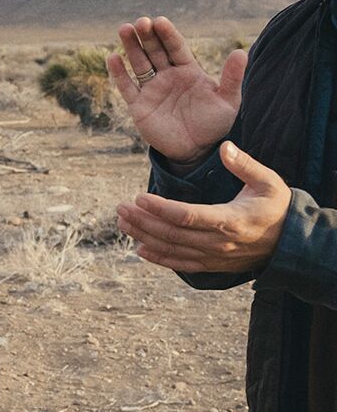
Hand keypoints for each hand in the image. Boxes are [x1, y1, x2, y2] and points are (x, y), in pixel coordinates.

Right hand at [107, 16, 245, 164]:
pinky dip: (119, 73)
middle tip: (141, 22)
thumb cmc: (214, 124)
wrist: (196, 150)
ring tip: (124, 29)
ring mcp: (152, 89)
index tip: (159, 21)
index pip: (175, 47)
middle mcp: (167, 76)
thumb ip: (232, 77)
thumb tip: (240, 52)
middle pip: (154, 51)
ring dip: (131, 47)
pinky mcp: (138, 105)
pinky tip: (113, 58)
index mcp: (187, 71)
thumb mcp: (228, 100)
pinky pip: (127, 86)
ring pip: (139, 63)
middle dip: (147, 35)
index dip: (167, 34)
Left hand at [116, 141, 290, 271]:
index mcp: (230, 220)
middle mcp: (218, 242)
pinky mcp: (213, 265)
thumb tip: (225, 146)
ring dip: (144, 236)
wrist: (292, 243)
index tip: (139, 197)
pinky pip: (181, 264)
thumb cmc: (277, 207)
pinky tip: (139, 249)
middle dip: (143, 221)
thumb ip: (245, 164)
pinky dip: (159, 258)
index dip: (160, 208)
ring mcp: (214, 256)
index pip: (187, 216)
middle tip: (120, 207)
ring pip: (172, 249)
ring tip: (122, 222)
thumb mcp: (268, 182)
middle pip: (172, 234)